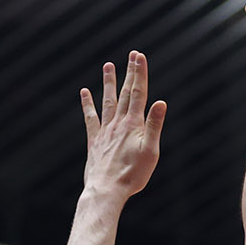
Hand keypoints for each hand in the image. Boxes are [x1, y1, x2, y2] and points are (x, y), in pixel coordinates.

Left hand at [80, 50, 166, 199]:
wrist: (106, 190)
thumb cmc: (133, 175)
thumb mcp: (150, 151)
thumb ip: (154, 125)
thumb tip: (160, 102)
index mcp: (133, 125)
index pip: (139, 93)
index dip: (140, 73)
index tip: (140, 57)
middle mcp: (118, 123)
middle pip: (126, 93)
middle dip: (130, 73)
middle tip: (132, 54)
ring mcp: (105, 131)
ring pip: (108, 101)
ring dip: (109, 83)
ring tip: (108, 65)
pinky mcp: (95, 141)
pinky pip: (90, 118)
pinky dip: (88, 104)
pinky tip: (84, 92)